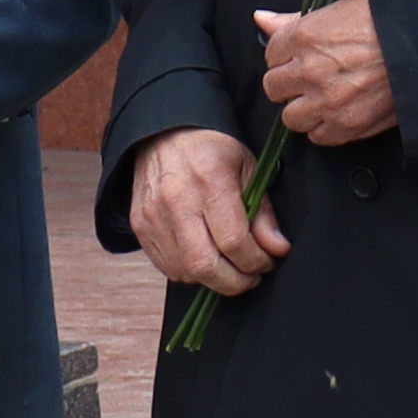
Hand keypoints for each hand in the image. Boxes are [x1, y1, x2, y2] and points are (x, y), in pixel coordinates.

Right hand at [130, 127, 288, 296]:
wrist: (163, 135)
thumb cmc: (209, 149)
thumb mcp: (247, 168)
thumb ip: (262, 212)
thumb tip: (276, 248)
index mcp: (209, 180)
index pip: (234, 241)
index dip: (256, 261)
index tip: (267, 261)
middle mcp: (177, 201)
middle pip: (206, 266)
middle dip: (236, 282)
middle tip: (252, 276)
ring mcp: (154, 217)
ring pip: (186, 272)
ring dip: (214, 280)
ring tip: (231, 267)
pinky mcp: (141, 228)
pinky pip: (168, 268)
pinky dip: (191, 273)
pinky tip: (206, 260)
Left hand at [253, 0, 397, 146]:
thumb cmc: (389, 24)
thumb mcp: (339, 8)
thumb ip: (294, 18)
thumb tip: (263, 18)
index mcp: (305, 36)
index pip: (270, 53)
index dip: (287, 56)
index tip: (300, 57)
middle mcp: (309, 70)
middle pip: (274, 87)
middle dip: (289, 83)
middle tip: (311, 78)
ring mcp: (326, 101)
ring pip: (291, 117)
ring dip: (304, 109)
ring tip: (326, 98)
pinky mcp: (345, 125)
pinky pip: (318, 137)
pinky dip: (326, 128)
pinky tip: (341, 111)